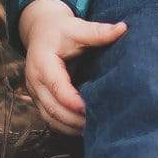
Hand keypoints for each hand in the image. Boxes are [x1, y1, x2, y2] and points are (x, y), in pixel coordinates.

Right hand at [19, 0, 125, 133]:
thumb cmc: (60, 31)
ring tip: (93, 129)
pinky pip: (50, 119)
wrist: (41, 32)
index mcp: (42, 62)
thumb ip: (97, 31)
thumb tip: (122, 28)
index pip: (56, 86)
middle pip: (52, 107)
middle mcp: (35, 81)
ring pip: (50, 118)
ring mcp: (35, 93)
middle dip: (74, 119)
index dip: (72, 100)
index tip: (89, 108)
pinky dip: (65, 127)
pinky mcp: (40, 100)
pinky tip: (83, 129)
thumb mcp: (77, 28)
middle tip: (98, 122)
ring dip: (70, 127)